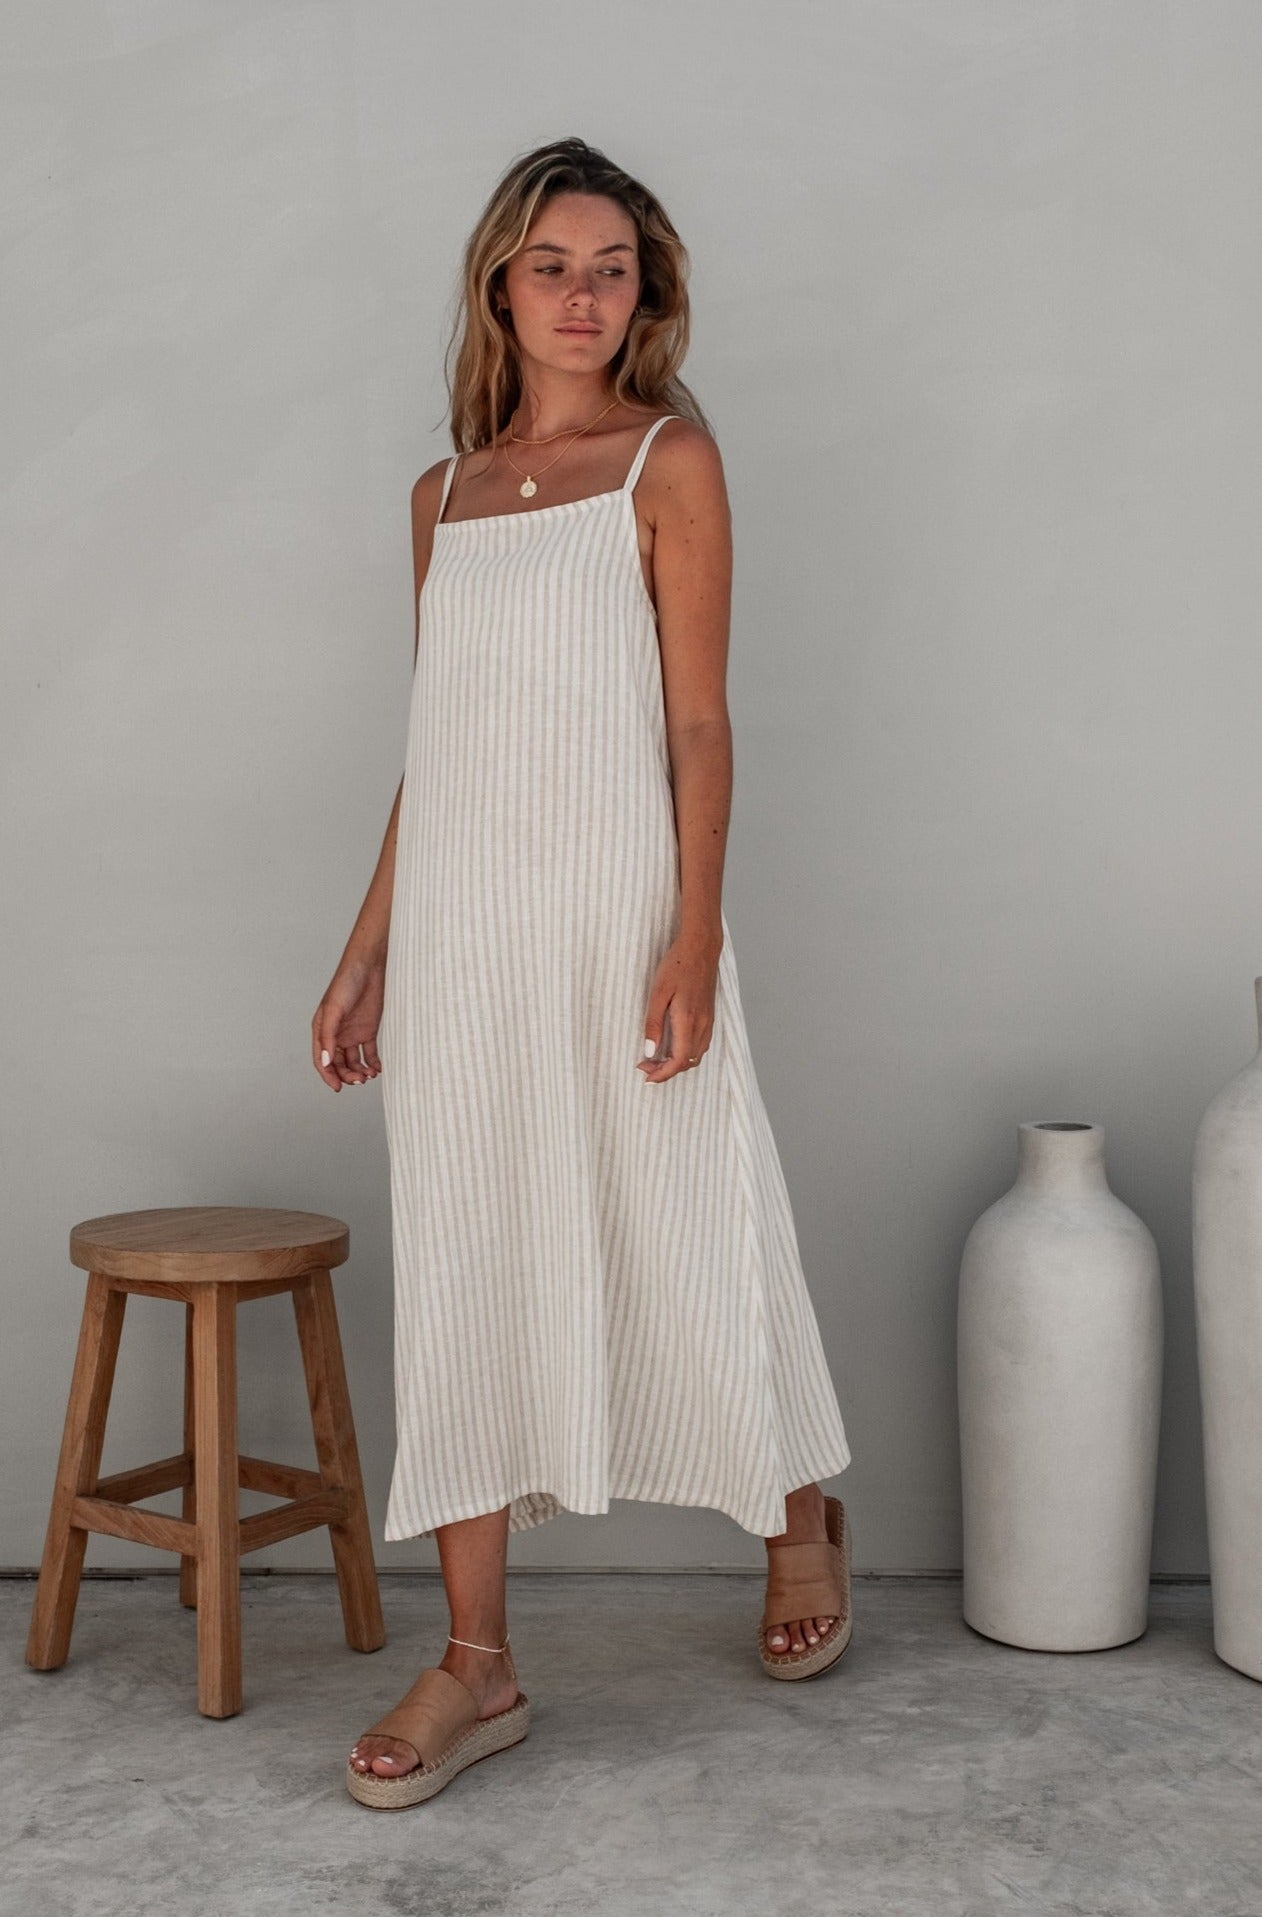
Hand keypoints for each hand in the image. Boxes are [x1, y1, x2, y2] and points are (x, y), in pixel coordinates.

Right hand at [312, 953, 384, 1090]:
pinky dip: (373, 1063)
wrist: (369, 966)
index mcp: (322, 1030)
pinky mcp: (368, 1030)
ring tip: (370, 1075)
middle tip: (360, 1081)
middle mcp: (336, 1035)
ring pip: (354, 1061)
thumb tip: (326, 1062)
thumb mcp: (334, 1011)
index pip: (322, 1060)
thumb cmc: (346, 983)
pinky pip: (370, 1052)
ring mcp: (352, 1033)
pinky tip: (378, 1069)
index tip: (338, 1088)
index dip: (328, 1076)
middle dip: (348, 1075)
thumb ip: (329, 1037)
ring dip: (360, 1071)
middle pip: (339, 1064)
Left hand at [637, 932, 720, 1082]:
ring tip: (655, 1059)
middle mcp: (702, 1025)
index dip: (662, 1074)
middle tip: (644, 1066)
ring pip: (696, 1056)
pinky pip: (700, 1045)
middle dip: (666, 1071)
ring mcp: (708, 1021)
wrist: (701, 947)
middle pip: (688, 1063)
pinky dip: (686, 1054)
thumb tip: (650, 1052)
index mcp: (688, 1021)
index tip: (646, 1076)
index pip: (679, 1061)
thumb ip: (653, 1024)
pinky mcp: (709, 1016)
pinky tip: (671, 1046)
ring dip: (676, 1063)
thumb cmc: (677, 965)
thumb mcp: (658, 993)